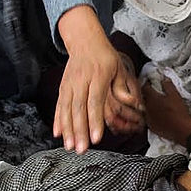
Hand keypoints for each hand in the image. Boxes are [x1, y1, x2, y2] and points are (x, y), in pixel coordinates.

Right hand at [55, 6, 144, 152]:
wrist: (84, 41)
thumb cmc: (105, 56)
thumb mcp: (119, 67)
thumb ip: (122, 86)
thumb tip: (132, 103)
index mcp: (98, 76)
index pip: (95, 102)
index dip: (95, 121)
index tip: (96, 138)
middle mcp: (81, 81)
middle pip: (80, 109)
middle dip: (80, 131)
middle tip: (82, 149)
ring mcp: (70, 84)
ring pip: (67, 110)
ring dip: (68, 130)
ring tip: (70, 146)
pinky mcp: (63, 87)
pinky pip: (59, 106)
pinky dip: (58, 120)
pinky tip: (58, 134)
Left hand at [142, 78, 190, 145]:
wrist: (182, 129)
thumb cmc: (179, 111)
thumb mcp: (175, 95)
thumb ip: (168, 85)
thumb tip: (164, 79)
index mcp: (152, 99)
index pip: (145, 87)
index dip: (147, 83)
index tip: (149, 81)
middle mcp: (147, 108)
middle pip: (143, 99)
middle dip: (146, 95)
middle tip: (152, 92)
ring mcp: (148, 119)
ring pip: (146, 109)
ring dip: (149, 106)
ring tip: (155, 104)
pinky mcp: (152, 127)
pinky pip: (149, 119)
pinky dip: (152, 116)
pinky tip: (158, 115)